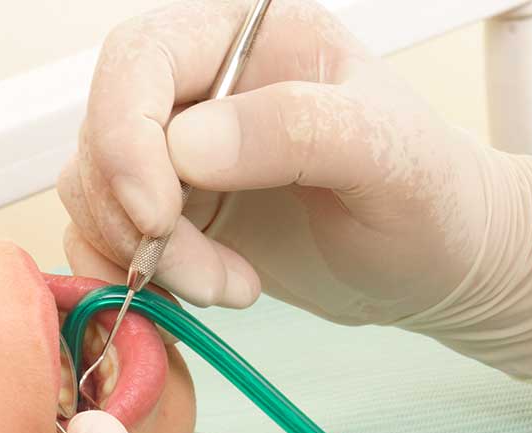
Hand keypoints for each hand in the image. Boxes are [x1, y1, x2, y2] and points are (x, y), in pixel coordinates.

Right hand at [61, 0, 531, 380]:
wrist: (437, 266)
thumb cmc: (432, 199)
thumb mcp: (390, 158)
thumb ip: (298, 130)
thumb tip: (187, 146)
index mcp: (248, 40)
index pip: (140, 60)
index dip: (127, 137)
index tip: (160, 215)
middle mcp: (199, 89)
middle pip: (103, 133)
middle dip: (138, 217)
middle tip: (211, 277)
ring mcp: (177, 154)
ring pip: (93, 192)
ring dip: (146, 257)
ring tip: (231, 287)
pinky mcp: (168, 213)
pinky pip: (104, 238)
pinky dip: (134, 277)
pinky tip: (207, 294)